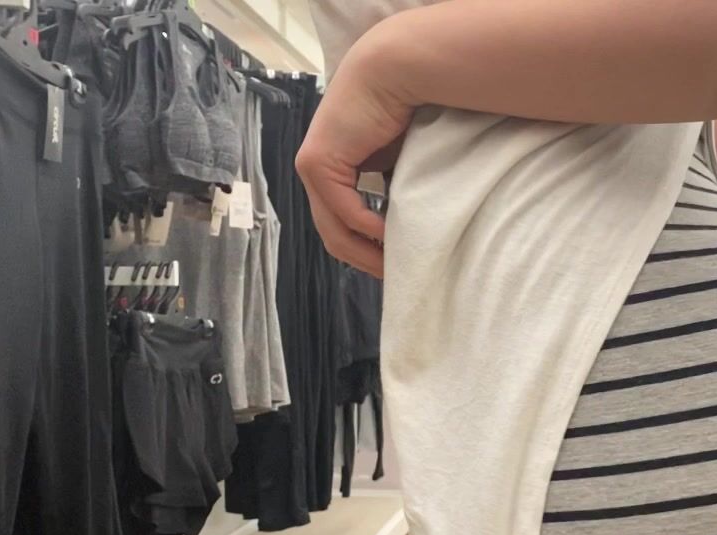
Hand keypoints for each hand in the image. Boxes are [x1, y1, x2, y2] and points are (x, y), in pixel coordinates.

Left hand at [296, 42, 411, 277]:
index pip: (340, 225)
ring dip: (365, 252)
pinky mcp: (317, 163)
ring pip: (333, 229)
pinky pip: (342, 210)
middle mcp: (316, 171)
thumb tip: (402, 229)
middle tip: (394, 277)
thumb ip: (391, 192)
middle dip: (364, 260)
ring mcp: (312, 168)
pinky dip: (366, 228)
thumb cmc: (404, 111)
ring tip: (394, 265)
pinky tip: (389, 237)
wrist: (395, 74)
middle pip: (333, 235)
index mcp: (332, 171)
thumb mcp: (396, 163)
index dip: (365, 251)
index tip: (393, 266)